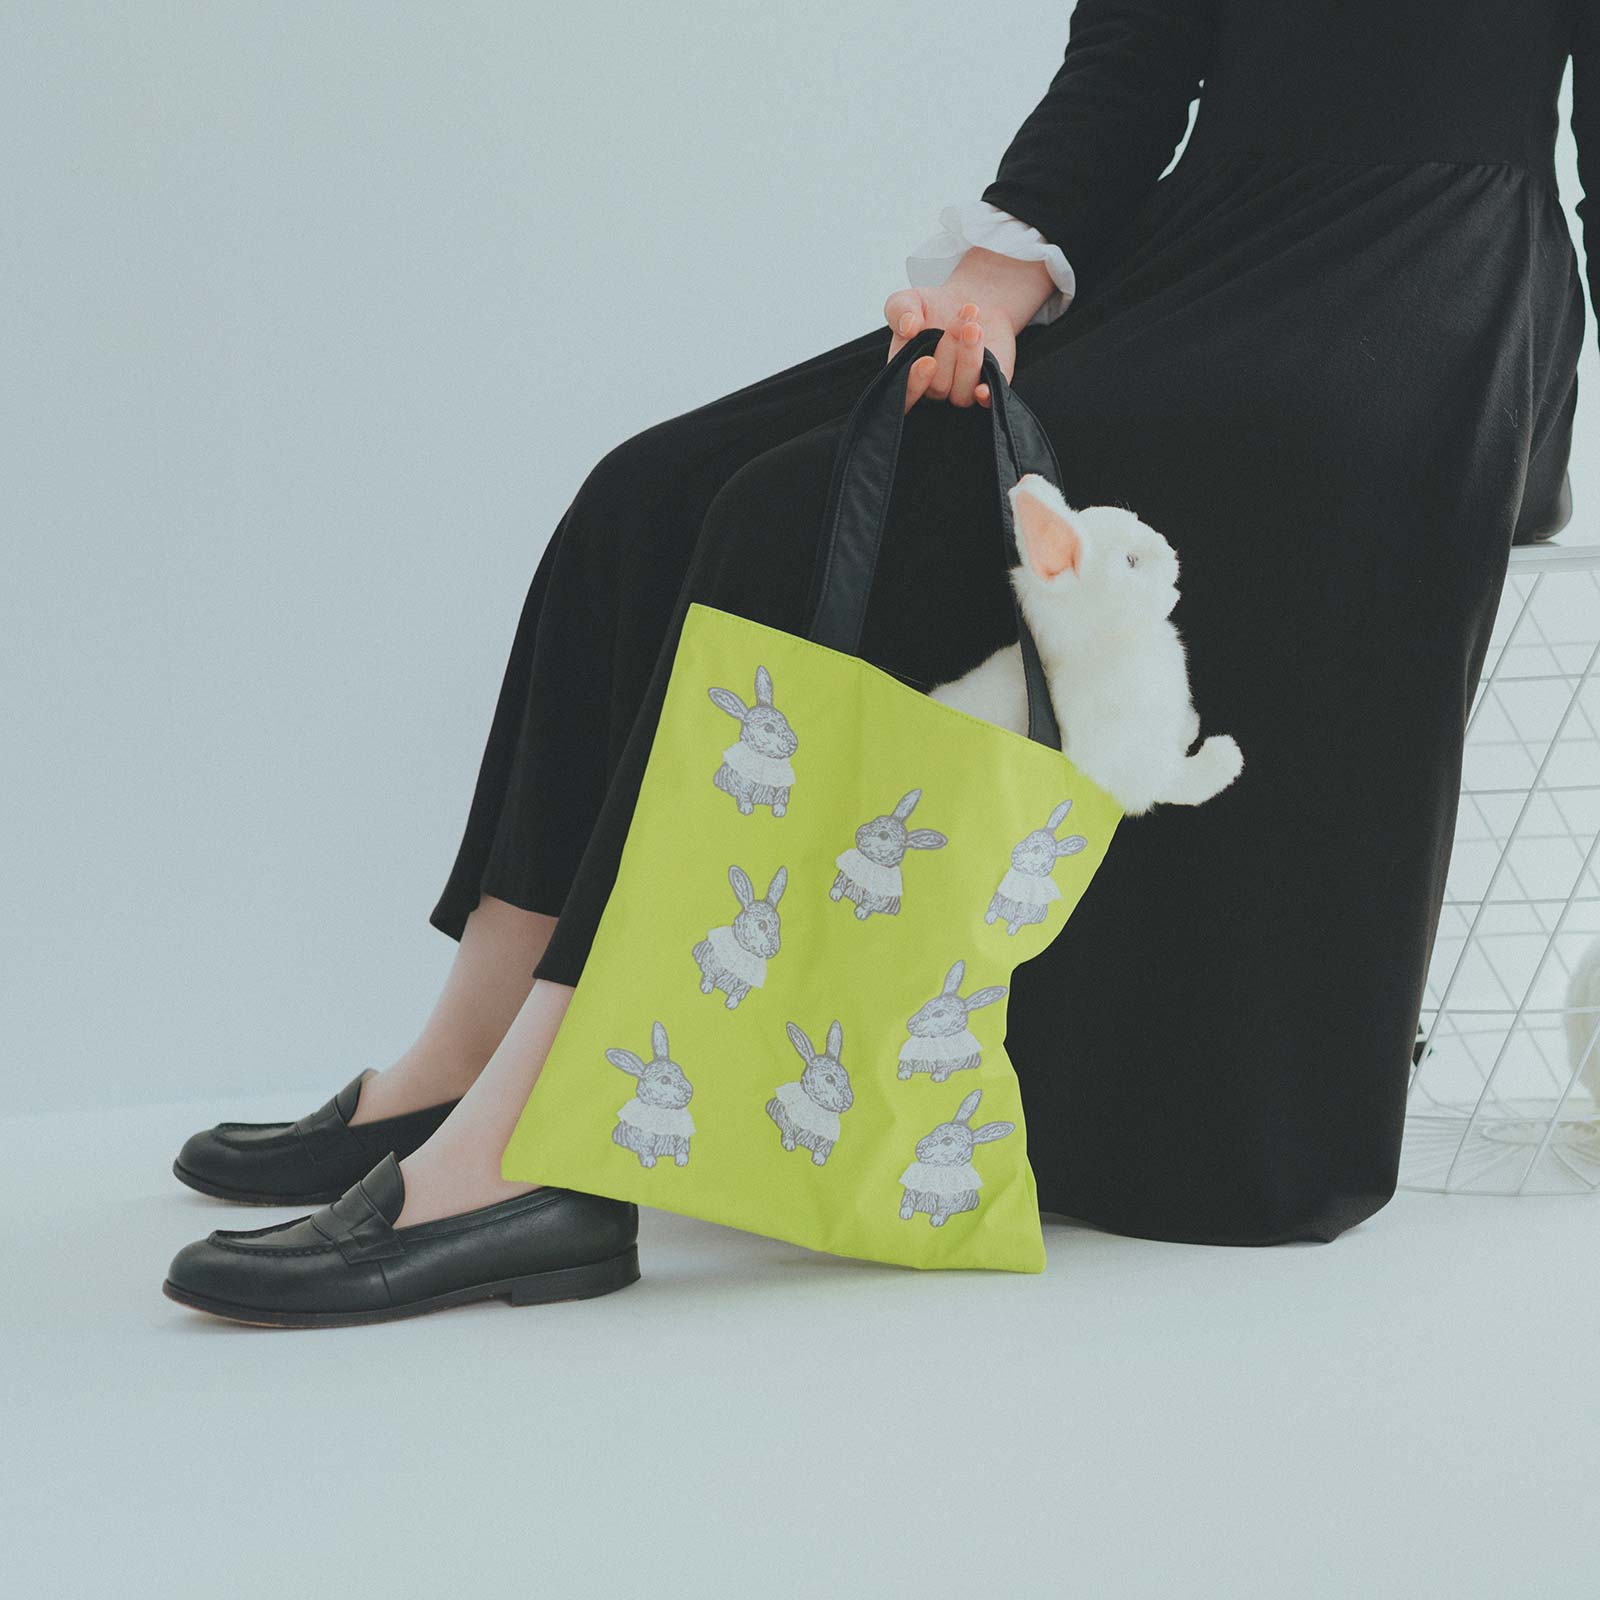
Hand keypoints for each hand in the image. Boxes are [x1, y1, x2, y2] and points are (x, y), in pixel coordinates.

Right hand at [883, 290, 1014, 413]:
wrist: (970, 304)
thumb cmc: (932, 308)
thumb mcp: (909, 300)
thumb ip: (899, 310)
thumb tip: (907, 327)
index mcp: (906, 376)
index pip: (905, 398)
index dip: (914, 385)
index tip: (927, 361)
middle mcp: (933, 391)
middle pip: (938, 387)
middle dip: (949, 348)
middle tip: (962, 314)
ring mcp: (960, 392)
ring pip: (962, 393)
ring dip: (969, 358)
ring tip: (974, 325)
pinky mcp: (987, 389)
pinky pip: (987, 404)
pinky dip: (985, 398)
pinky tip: (984, 390)